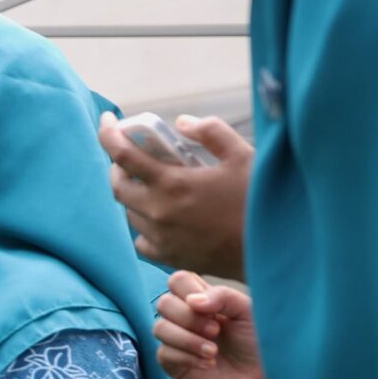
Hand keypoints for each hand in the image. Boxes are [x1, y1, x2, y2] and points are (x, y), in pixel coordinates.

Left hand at [98, 112, 250, 279]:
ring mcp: (161, 238)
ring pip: (130, 213)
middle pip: (118, 187)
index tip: (106, 121)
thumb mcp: (242, 155)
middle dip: (119, 167)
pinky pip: (141, 240)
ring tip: (155, 184)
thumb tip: (180, 123)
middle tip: (133, 156)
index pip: (123, 156)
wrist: (271, 250)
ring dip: (135, 195)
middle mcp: (158, 212)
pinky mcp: (169, 257)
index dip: (108, 135)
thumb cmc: (258, 200)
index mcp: (172, 184)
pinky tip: (163, 216)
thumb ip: (210, 132)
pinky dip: (144, 224)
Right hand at [154, 273, 265, 378]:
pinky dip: (187, 358)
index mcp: (201, 299)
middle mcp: (184, 317)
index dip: (189, 291)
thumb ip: (222, 296)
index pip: (177, 281)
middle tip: (216, 331)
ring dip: (187, 339)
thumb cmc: (259, 341)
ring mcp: (176, 341)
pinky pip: (163, 354)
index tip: (213, 309)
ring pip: (159, 328)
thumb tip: (192, 301)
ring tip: (213, 351)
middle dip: (189, 318)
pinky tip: (209, 364)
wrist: (264, 376)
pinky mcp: (173, 364)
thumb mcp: (247, 310)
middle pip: (164, 303)